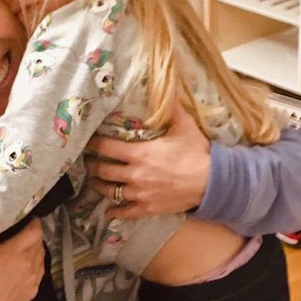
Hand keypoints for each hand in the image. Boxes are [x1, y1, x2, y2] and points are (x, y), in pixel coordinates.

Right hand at [0, 219, 44, 300]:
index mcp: (12, 253)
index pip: (35, 230)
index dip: (32, 222)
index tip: (22, 217)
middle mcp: (26, 264)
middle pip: (39, 241)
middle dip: (31, 233)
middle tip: (18, 229)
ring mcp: (32, 279)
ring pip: (41, 256)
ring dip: (34, 249)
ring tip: (20, 245)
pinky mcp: (32, 292)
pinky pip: (39, 271)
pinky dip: (34, 264)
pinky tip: (21, 264)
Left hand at [85, 105, 209, 219]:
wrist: (212, 182)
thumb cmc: (196, 153)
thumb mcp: (184, 125)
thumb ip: (171, 108)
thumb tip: (166, 88)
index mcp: (139, 153)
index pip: (106, 147)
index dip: (94, 144)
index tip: (88, 142)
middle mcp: (134, 174)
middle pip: (103, 170)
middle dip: (93, 165)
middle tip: (88, 162)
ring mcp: (139, 193)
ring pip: (110, 191)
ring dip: (99, 186)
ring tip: (94, 181)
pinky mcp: (148, 208)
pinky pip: (125, 212)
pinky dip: (115, 212)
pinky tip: (108, 211)